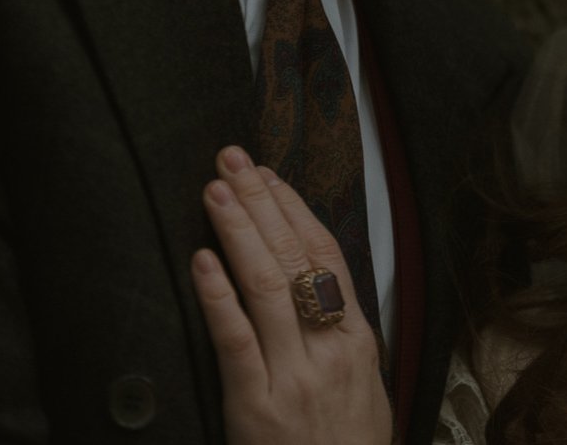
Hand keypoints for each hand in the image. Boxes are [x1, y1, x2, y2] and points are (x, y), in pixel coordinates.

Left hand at [192, 146, 391, 444]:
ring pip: (266, 286)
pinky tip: (202, 262)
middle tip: (232, 160)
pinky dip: (218, 296)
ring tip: (214, 190)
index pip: (326, 253)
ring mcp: (294, 376)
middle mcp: (329, 349)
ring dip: (237, 232)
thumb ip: (339, 334)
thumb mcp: (364, 386)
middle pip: (295, 257)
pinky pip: (237, 340)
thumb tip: (311, 282)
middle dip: (261, 202)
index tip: (268, 172)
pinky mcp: (257, 407)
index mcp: (358, 338)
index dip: (294, 207)